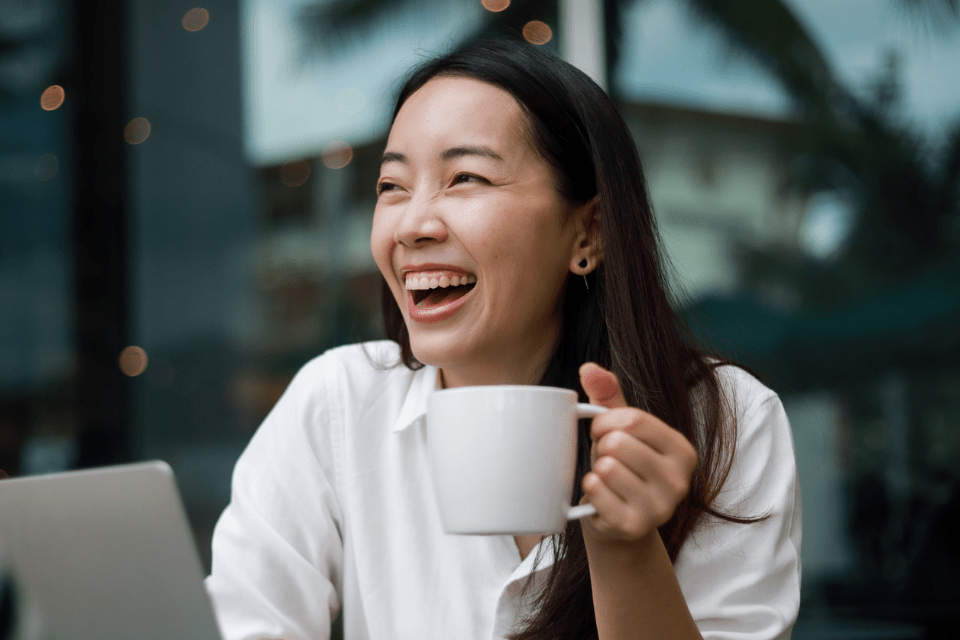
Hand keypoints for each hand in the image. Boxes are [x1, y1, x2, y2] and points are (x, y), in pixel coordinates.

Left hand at [578, 363, 696, 541]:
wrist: (621, 522)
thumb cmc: (624, 466)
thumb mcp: (622, 429)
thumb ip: (608, 395)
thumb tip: (589, 368)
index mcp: (683, 452)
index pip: (634, 420)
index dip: (605, 420)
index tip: (600, 429)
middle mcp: (679, 481)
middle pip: (619, 443)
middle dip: (601, 446)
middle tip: (606, 458)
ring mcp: (660, 508)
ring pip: (607, 468)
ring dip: (596, 470)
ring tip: (607, 479)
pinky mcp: (634, 527)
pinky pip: (596, 492)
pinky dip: (590, 489)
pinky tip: (600, 495)